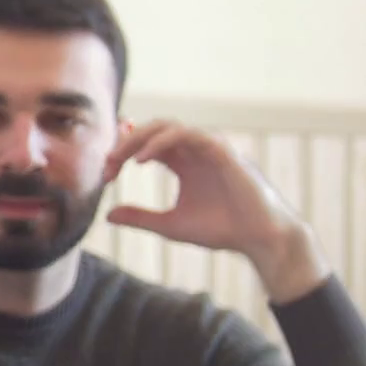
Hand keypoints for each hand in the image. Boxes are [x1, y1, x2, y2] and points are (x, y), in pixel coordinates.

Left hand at [100, 119, 328, 303]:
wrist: (259, 239)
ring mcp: (209, 147)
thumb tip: (107, 216)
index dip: (124, 150)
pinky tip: (141, 161)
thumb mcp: (170, 225)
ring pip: (168, 127)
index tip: (106, 171)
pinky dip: (161, 143)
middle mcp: (195, 150)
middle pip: (153, 130)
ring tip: (118, 158)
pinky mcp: (221, 151)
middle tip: (107, 163)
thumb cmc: (222, 230)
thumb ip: (141, 218)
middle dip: (125, 142)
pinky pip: (187, 135)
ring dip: (138, 139)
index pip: (148, 144)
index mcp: (184, 163)